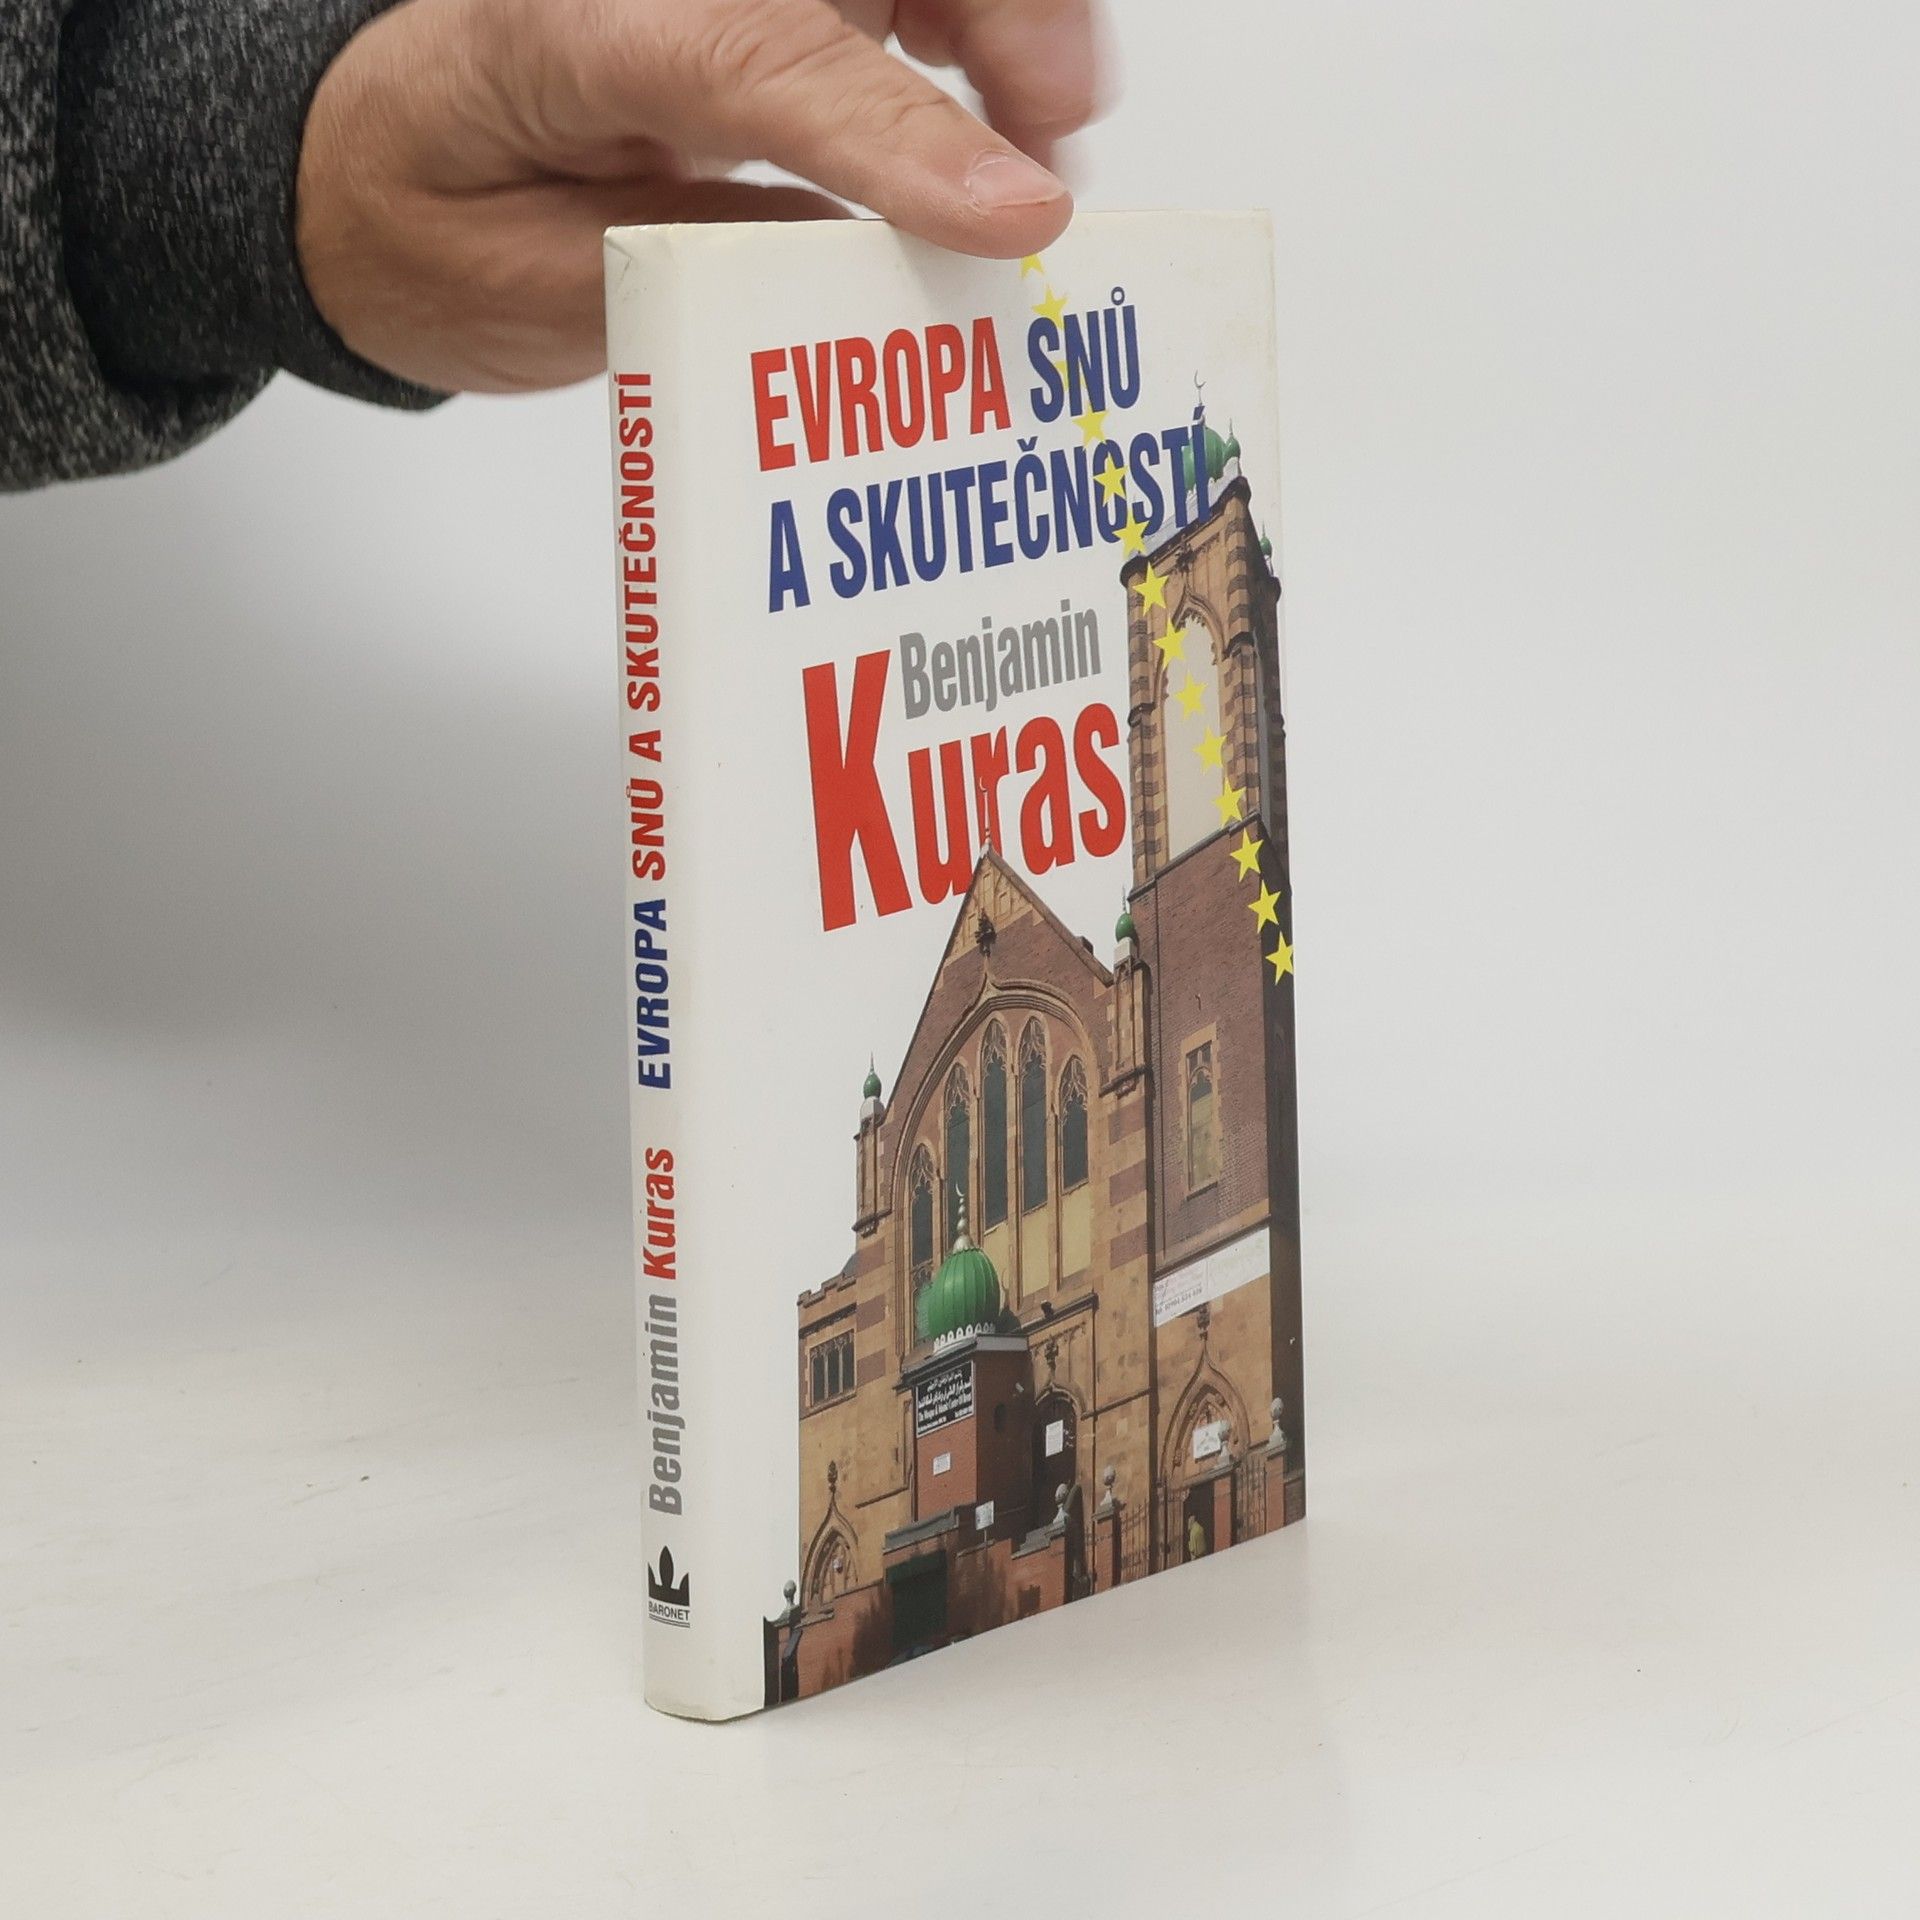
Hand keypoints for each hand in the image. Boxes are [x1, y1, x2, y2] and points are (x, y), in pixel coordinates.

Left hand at [296, 0, 1103, 392]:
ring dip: (1012, 30)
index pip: (764, 56)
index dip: (902, 132)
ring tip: (1047, 146)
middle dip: (1004, 19)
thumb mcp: (537, 295)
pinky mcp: (765, 8)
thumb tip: (868, 273)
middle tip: (1053, 150)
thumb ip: (695, 272)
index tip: (1013, 211)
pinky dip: (982, 40)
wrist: (381, 174)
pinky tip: (1008, 118)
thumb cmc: (440, 229)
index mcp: (574, 31)